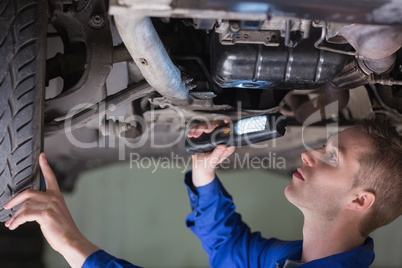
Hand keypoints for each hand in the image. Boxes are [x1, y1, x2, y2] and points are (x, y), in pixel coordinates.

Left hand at [4, 153, 98, 267]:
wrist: (71, 239)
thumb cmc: (63, 230)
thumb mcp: (55, 215)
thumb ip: (44, 208)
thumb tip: (27, 211)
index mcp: (57, 197)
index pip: (51, 177)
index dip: (45, 165)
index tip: (42, 156)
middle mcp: (54, 199)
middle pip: (29, 192)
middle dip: (15, 200)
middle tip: (7, 206)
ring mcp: (50, 206)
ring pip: (25, 205)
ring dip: (15, 216)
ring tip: (10, 224)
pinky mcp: (45, 215)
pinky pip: (25, 214)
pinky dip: (17, 220)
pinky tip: (14, 226)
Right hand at [188, 119, 234, 186]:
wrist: (200, 165)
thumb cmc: (209, 163)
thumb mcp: (213, 160)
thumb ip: (218, 154)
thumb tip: (223, 146)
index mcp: (225, 142)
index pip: (228, 130)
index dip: (228, 124)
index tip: (225, 121)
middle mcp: (218, 136)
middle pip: (216, 124)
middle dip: (209, 125)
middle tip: (204, 130)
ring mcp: (210, 134)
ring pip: (205, 125)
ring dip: (199, 128)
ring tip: (194, 135)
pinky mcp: (202, 134)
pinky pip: (198, 128)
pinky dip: (194, 130)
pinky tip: (190, 135)